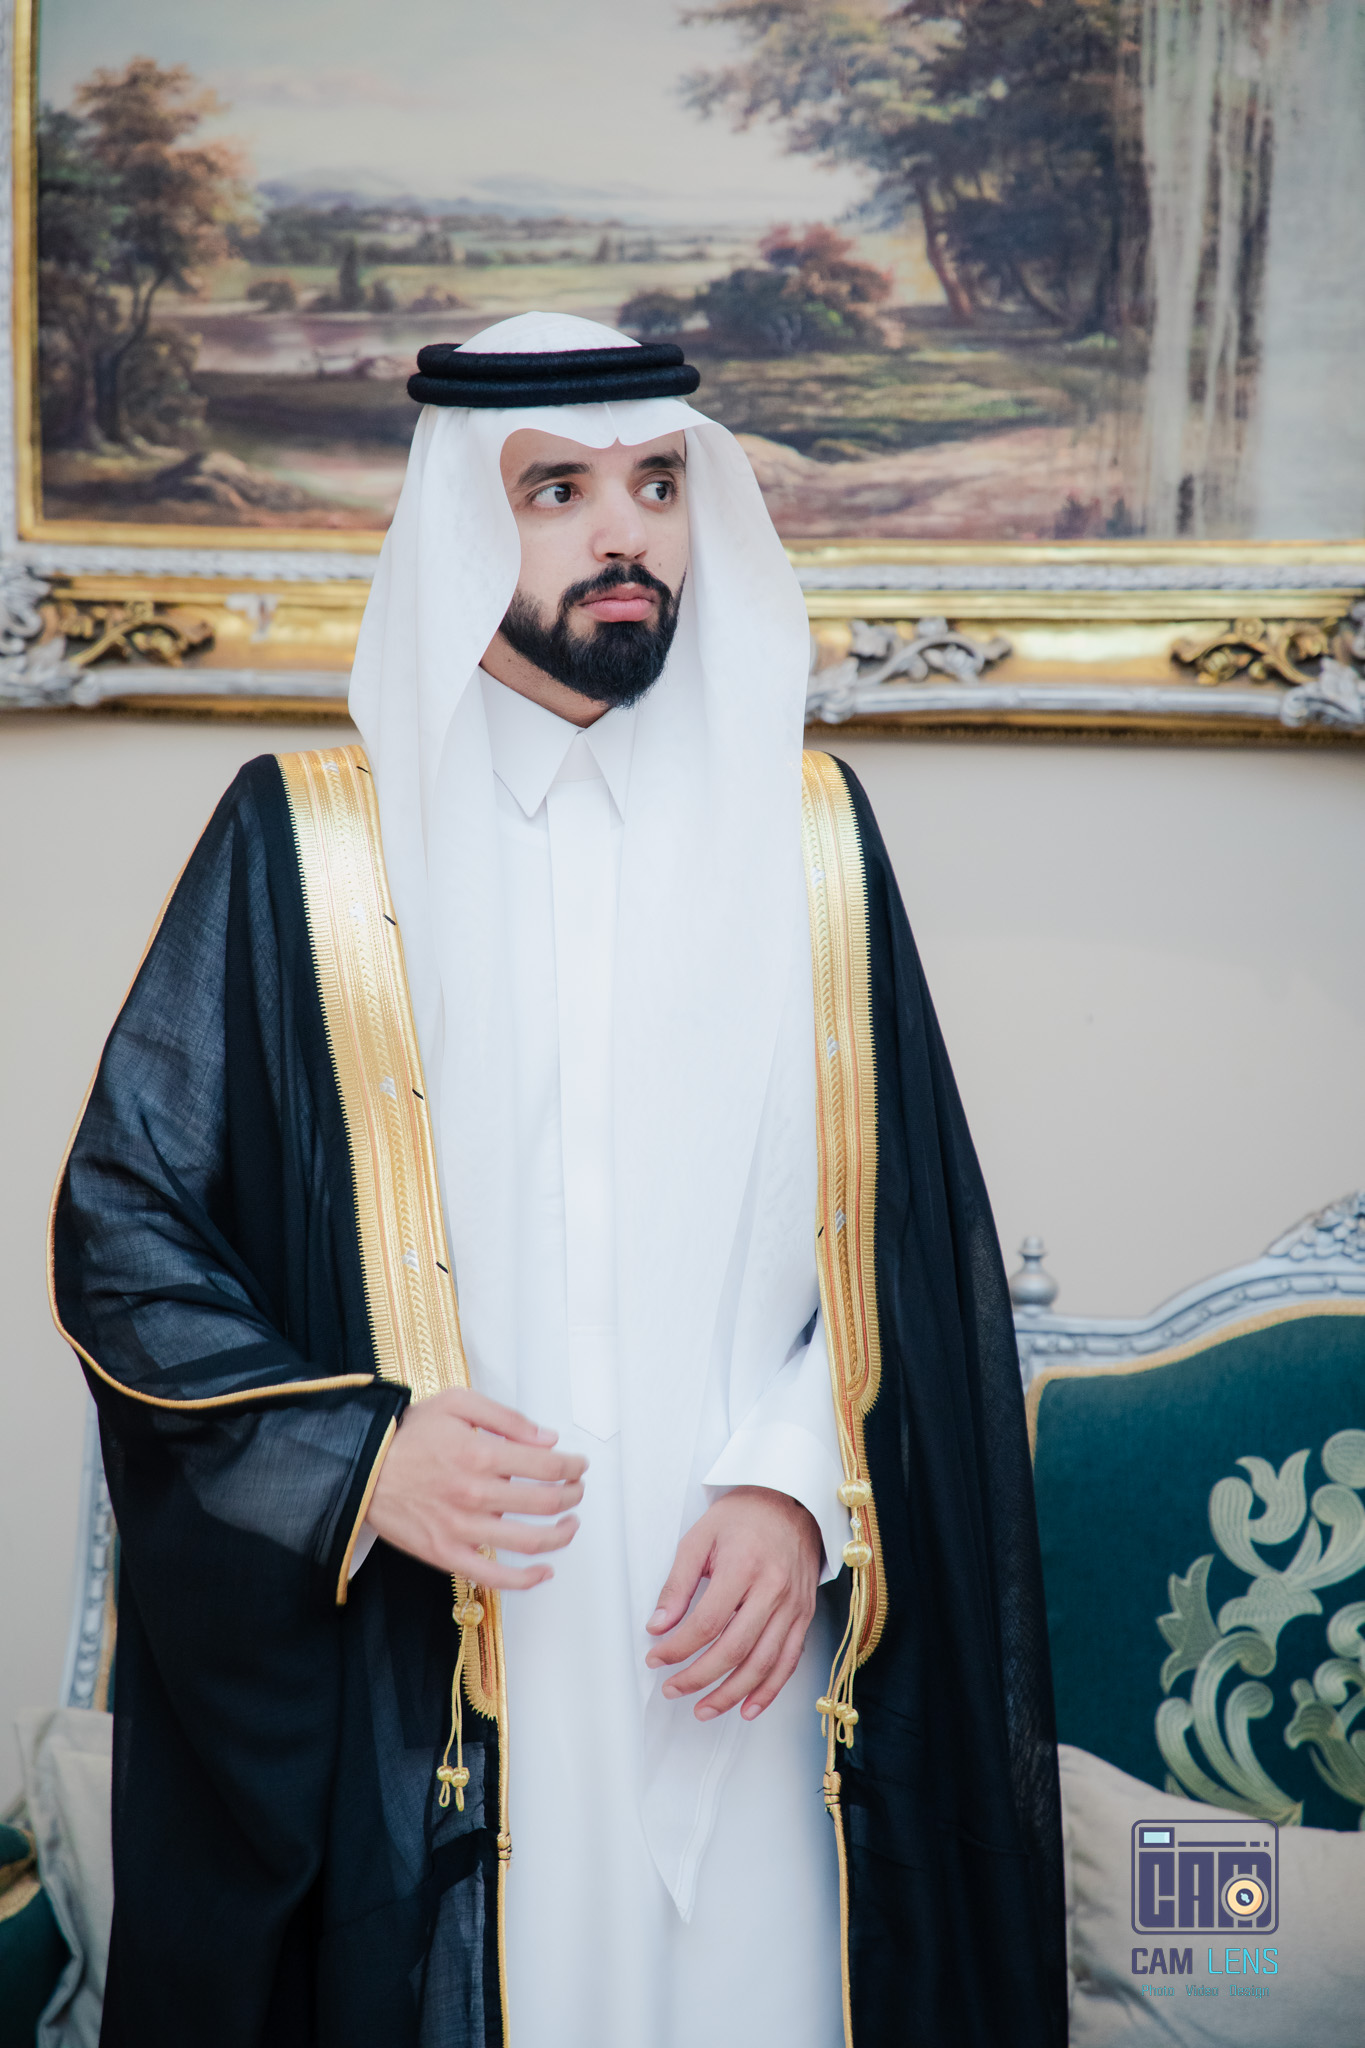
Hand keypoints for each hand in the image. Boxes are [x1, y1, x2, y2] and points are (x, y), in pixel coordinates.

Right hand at [367, 1388, 585, 1590]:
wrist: (362, 1468)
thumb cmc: (409, 1435)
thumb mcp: (457, 1404)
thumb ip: (506, 1418)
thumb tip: (546, 1439)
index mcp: (481, 1454)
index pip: (547, 1466)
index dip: (573, 1467)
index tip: (578, 1466)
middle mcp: (475, 1494)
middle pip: (545, 1502)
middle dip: (572, 1495)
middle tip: (576, 1490)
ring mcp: (462, 1529)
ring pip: (529, 1541)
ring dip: (561, 1534)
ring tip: (570, 1524)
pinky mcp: (447, 1554)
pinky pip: (494, 1576)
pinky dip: (526, 1579)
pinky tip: (545, 1571)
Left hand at [644, 1486, 820, 1721]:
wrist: (790, 1502)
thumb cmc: (743, 1516)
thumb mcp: (700, 1538)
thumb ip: (678, 1584)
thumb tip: (658, 1626)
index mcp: (744, 1566)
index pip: (706, 1623)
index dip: (677, 1648)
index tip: (656, 1657)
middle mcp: (773, 1590)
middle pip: (734, 1649)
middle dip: (699, 1678)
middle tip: (672, 1689)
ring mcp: (793, 1606)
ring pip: (763, 1663)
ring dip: (731, 1694)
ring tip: (704, 1709)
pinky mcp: (804, 1615)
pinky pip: (788, 1661)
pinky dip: (769, 1690)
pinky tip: (747, 1706)